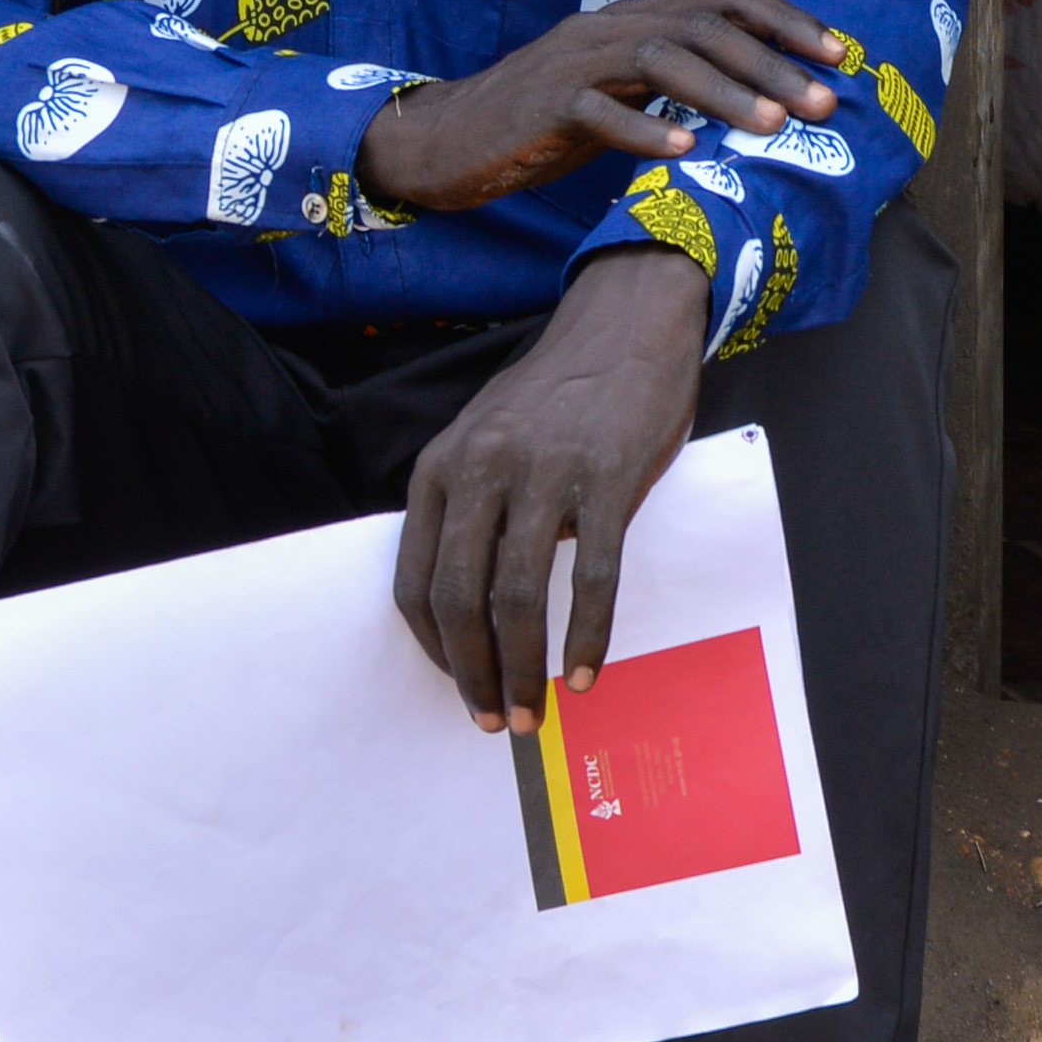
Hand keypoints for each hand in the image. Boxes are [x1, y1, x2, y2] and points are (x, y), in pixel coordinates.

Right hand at [361, 0, 854, 216]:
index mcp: (633, 19)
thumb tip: (754, 78)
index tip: (840, 54)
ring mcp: (573, 64)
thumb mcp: (618, 88)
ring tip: (773, 126)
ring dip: (725, 93)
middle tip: (824, 103)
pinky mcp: (543, 107)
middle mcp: (608, 28)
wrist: (447, 140)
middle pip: (704, 27)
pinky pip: (598, 111)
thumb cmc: (544, 120)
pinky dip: (645, 129)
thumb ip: (674, 75)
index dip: (786, 21)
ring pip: (661, 61)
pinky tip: (685, 151)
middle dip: (773, 62)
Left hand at [398, 251, 705, 727]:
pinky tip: (586, 670)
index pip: (415, 579)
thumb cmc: (557, 392)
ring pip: (518, 596)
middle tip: (496, 719)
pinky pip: (593, 577)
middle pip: (460, 599)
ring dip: (523, 668)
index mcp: (442, 466)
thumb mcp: (484, 437)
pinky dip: (586, 635)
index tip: (457, 687)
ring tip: (536, 711)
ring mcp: (546, 473)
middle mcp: (483, 469)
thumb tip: (467, 603)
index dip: (432, 649)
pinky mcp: (609, 479)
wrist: (627, 323)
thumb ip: (467, 505)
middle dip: (473, 674)